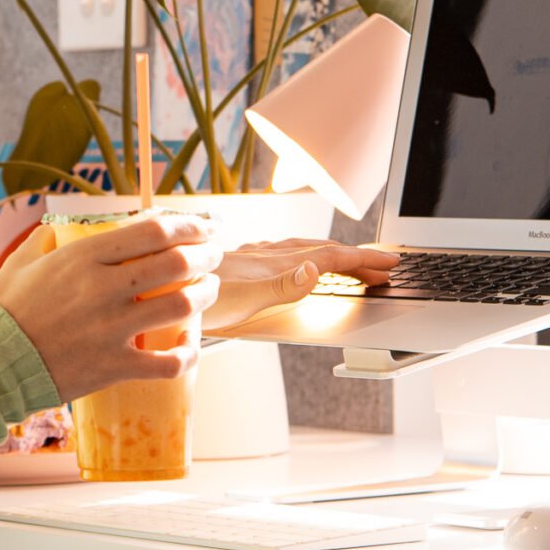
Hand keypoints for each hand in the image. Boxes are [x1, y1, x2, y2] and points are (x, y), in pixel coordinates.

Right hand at [0, 213, 222, 400]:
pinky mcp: (114, 366)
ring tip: (209, 289)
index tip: (202, 227)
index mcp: (83, 257)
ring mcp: (111, 329)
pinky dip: (188, 354)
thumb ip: (50, 238)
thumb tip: (66, 225)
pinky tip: (190, 346)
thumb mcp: (22, 261)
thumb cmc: (4, 312)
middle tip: (214, 255)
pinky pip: (168, 363)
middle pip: (176, 263)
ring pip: (181, 305)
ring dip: (205, 295)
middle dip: (206, 256)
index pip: (152, 231)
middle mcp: (103, 289)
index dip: (187, 225)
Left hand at [204, 240, 397, 332]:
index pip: (331, 259)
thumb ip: (283, 286)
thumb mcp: (242, 298)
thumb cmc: (196, 297)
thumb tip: (318, 269)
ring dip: (334, 255)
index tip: (390, 263)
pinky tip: (298, 259)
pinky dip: (306, 255)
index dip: (363, 261)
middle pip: (324, 252)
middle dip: (357, 258)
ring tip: (352, 261)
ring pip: (305, 250)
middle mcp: (268, 256)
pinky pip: (286, 254)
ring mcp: (255, 257)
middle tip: (385, 265)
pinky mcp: (242, 262)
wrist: (159, 286)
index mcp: (276, 264)